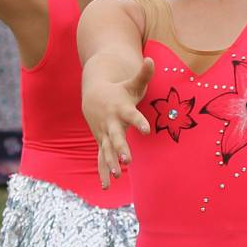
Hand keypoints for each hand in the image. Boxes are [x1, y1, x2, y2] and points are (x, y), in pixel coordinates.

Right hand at [82, 57, 153, 189]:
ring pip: (107, 150)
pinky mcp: (102, 142)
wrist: (94, 96)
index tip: (147, 129)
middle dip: (120, 148)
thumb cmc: (120, 90)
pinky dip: (103, 172)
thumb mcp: (132, 83)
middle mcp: (112, 123)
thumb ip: (144, 73)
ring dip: (111, 163)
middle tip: (127, 160)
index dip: (139, 122)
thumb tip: (151, 59)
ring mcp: (105, 134)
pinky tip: (106, 187)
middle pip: (116, 136)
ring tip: (117, 176)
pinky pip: (101, 159)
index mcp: (121, 109)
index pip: (132, 115)